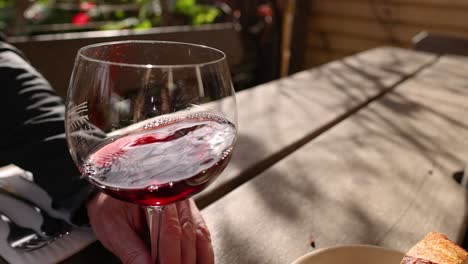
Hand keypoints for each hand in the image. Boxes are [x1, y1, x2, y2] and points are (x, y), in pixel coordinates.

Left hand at [86, 193, 213, 263]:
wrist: (109, 193)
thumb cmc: (109, 206)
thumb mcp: (113, 230)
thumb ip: (131, 251)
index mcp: (156, 195)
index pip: (170, 230)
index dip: (170, 257)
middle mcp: (176, 197)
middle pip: (188, 234)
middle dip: (183, 262)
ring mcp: (185, 205)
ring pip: (200, 234)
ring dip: (198, 259)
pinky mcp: (190, 213)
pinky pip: (202, 233)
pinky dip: (203, 253)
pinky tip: (198, 263)